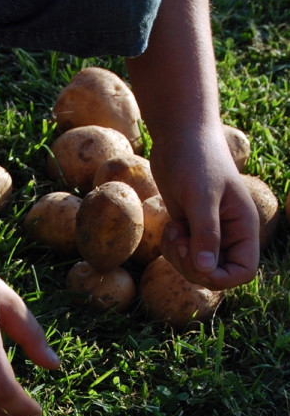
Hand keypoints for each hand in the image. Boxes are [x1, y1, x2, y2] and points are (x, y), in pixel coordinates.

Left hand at [150, 126, 259, 289]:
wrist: (179, 136)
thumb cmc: (196, 159)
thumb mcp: (201, 197)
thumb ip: (205, 233)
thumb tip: (205, 269)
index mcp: (243, 227)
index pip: (244, 271)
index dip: (223, 278)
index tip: (199, 266)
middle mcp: (228, 233)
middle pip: (214, 275)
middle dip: (192, 267)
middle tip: (180, 243)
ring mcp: (208, 233)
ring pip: (194, 267)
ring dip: (178, 257)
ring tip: (174, 231)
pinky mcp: (189, 228)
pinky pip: (180, 255)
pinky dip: (171, 248)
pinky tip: (171, 225)